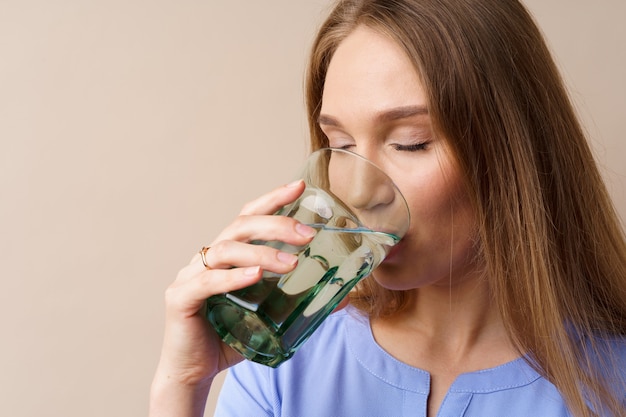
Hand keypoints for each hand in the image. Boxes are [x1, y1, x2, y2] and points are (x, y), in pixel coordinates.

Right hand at [150, 180, 315, 415]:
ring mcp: (191, 275)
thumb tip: (341, 297)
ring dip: (262, 253)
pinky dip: (232, 278)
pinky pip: (207, 282)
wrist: (194, 372)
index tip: (300, 186)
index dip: (273, 200)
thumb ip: (297, 301)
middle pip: (240, 226)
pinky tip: (254, 277)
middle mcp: (207, 258)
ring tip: (291, 263)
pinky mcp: (180, 298)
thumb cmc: (229, 337)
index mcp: (227, 255)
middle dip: (276, 224)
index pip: (249, 217)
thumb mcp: (270, 315)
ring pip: (225, 249)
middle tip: (307, 235)